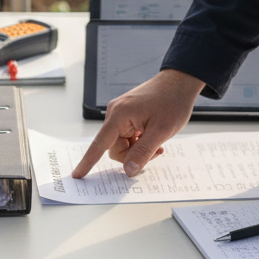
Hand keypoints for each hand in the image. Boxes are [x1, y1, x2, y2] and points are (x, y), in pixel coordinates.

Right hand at [71, 68, 204, 177]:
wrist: (180, 82)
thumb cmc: (172, 102)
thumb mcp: (160, 132)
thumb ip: (143, 153)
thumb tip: (128, 170)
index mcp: (119, 115)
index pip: (100, 143)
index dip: (88, 161)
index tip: (77, 175)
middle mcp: (116, 113)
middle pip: (115, 147)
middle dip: (133, 155)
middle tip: (155, 151)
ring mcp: (122, 113)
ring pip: (123, 143)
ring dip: (138, 148)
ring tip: (157, 142)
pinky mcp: (128, 114)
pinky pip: (128, 136)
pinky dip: (140, 141)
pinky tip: (153, 136)